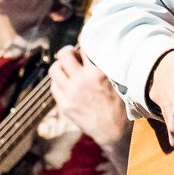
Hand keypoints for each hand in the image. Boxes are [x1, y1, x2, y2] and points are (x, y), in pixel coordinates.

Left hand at [49, 46, 131, 161]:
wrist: (114, 132)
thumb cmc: (120, 106)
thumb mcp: (118, 82)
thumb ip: (105, 66)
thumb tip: (98, 50)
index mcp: (97, 73)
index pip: (84, 47)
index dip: (83, 42)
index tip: (84, 42)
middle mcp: (82, 81)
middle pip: (63, 54)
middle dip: (67, 52)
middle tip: (71, 54)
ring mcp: (71, 94)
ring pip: (54, 70)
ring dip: (59, 66)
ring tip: (66, 68)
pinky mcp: (64, 105)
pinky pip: (53, 87)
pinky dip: (58, 82)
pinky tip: (66, 84)